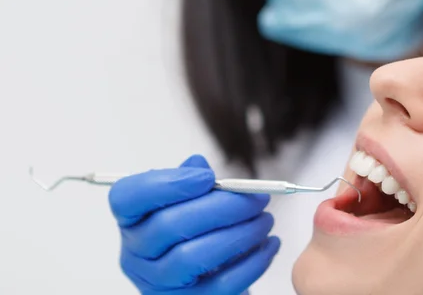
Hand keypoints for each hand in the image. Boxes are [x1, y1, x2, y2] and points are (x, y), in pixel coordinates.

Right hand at [109, 155, 279, 294]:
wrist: (204, 278)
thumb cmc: (194, 231)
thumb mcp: (185, 201)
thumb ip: (189, 179)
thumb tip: (198, 165)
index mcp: (132, 218)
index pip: (128, 197)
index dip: (168, 183)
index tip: (208, 177)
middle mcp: (136, 253)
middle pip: (170, 225)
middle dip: (222, 207)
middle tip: (257, 198)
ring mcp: (158, 283)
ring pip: (194, 256)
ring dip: (240, 234)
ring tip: (265, 220)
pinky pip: (222, 284)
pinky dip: (252, 262)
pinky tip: (269, 245)